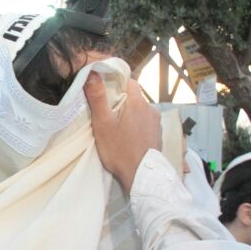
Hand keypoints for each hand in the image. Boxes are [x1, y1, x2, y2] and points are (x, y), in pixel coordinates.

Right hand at [84, 72, 160, 192]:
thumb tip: (92, 73)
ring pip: (140, 110)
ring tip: (117, 128)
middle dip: (121, 101)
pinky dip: (137, 125)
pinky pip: (146, 123)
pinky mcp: (158, 134)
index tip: (104, 93)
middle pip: (134, 97)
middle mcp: (151, 109)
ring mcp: (157, 122)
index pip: (129, 81)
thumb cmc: (119, 150)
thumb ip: (98, 98)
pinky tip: (128, 137)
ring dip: (130, 114)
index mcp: (138, 103)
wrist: (141, 176)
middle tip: (106, 114)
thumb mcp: (103, 124)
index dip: (116, 83)